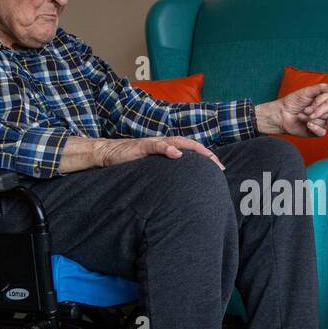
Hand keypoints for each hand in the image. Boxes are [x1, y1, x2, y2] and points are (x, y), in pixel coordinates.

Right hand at [94, 135, 224, 169]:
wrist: (108, 154)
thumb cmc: (130, 162)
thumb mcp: (152, 168)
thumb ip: (165, 172)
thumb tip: (181, 186)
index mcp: (166, 148)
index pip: (190, 151)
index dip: (205, 158)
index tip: (220, 169)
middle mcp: (162, 143)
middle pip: (189, 145)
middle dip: (205, 154)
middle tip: (219, 166)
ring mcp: (152, 143)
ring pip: (176, 142)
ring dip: (192, 148)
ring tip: (206, 156)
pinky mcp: (140, 146)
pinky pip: (155, 145)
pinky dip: (167, 148)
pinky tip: (176, 154)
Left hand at [255, 82, 327, 135]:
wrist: (281, 114)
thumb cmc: (292, 101)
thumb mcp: (307, 92)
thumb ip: (321, 89)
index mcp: (322, 103)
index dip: (326, 103)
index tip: (314, 101)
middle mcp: (323, 113)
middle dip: (318, 112)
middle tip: (305, 109)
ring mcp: (319, 123)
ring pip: (326, 123)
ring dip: (313, 119)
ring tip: (301, 116)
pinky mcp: (314, 132)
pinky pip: (322, 132)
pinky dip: (316, 128)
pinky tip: (308, 124)